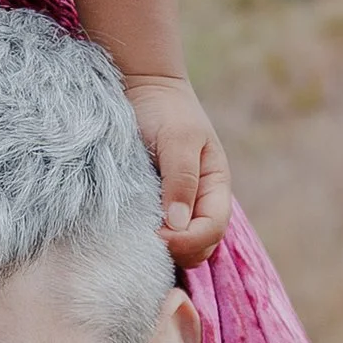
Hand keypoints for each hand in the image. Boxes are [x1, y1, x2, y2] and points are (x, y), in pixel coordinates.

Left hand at [122, 72, 231, 267]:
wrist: (140, 90)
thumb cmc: (165, 109)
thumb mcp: (178, 139)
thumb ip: (181, 180)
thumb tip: (178, 224)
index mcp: (215, 187)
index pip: (213, 230)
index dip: (189, 241)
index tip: (159, 236)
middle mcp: (199, 203)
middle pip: (200, 247)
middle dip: (178, 251)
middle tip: (145, 241)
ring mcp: (175, 208)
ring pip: (178, 248)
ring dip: (161, 251)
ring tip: (136, 240)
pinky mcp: (151, 207)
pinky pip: (155, 236)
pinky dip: (145, 243)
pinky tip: (128, 237)